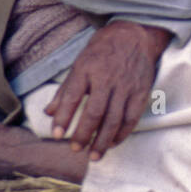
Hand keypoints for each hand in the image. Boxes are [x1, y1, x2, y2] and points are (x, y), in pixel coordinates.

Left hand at [44, 20, 171, 159]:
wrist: (135, 35)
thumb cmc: (103, 50)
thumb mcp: (80, 63)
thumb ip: (65, 90)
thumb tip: (50, 113)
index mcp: (87, 69)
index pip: (72, 96)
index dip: (64, 117)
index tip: (57, 135)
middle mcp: (107, 78)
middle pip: (95, 112)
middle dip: (84, 133)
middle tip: (75, 148)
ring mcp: (126, 86)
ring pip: (114, 119)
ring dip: (103, 141)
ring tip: (94, 156)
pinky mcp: (141, 92)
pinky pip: (131, 118)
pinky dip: (122, 134)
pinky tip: (112, 143)